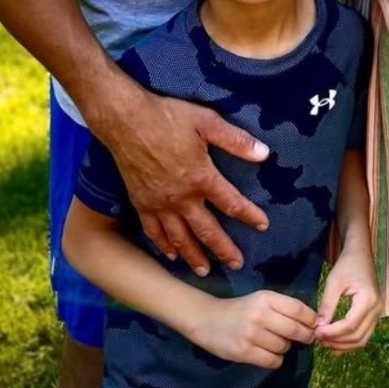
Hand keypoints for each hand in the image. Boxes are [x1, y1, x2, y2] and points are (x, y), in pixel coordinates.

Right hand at [105, 88, 271, 275]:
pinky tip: (170, 255)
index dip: (249, 215)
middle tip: (237, 264)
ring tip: (205, 270)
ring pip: (180, 238)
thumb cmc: (167, 117)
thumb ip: (235, 140)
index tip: (262, 226)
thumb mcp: (206, 121)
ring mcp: (160, 204)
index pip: (231, 203)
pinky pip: (154, 231)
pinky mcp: (141, 203)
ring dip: (194, 256)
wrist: (125, 120)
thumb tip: (264, 153)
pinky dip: (163, 246)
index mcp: (201, 177)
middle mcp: (181, 198)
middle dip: (223, 249)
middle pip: (207, 230)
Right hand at [185, 290, 316, 370]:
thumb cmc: (240, 309)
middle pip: (295, 330)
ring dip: (285, 348)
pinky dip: (275, 360)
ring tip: (275, 343)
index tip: (314, 326)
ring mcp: (252, 334)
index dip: (312, 320)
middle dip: (305, 336)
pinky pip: (273, 361)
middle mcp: (260, 314)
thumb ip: (283, 308)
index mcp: (266, 298)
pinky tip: (268, 353)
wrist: (207, 319)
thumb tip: (313, 323)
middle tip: (305, 339)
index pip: (299, 310)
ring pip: (284, 347)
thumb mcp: (261, 300)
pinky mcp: (244, 352)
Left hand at [314, 250, 380, 351]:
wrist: (361, 255)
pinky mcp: (373, 316)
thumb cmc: (347, 265)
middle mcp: (376, 310)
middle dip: (337, 341)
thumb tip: (319, 326)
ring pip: (362, 339)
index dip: (333, 333)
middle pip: (357, 336)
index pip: (350, 325)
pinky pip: (364, 335)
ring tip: (325, 343)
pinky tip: (336, 343)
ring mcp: (377, 314)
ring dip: (343, 345)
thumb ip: (327, 305)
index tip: (316, 332)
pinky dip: (350, 342)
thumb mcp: (334, 282)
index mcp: (368, 299)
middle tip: (318, 339)